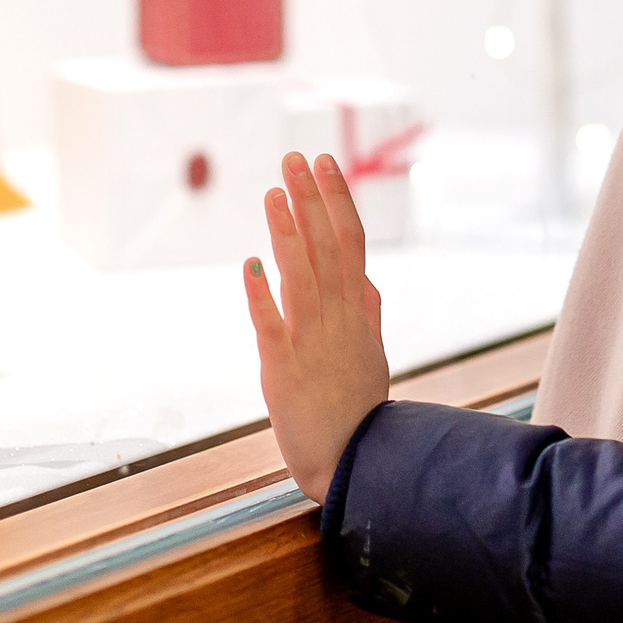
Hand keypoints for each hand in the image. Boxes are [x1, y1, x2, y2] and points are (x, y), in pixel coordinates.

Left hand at [244, 152, 391, 503]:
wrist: (354, 464)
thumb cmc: (361, 409)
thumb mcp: (372, 355)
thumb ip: (369, 314)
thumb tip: (369, 281)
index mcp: (357, 311)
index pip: (350, 241)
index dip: (337, 199)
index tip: (324, 161)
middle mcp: (337, 318)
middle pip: (326, 248)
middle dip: (310, 200)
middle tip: (293, 158)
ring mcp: (311, 342)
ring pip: (301, 276)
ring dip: (287, 232)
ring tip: (273, 193)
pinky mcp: (284, 370)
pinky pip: (272, 327)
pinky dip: (261, 296)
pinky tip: (250, 266)